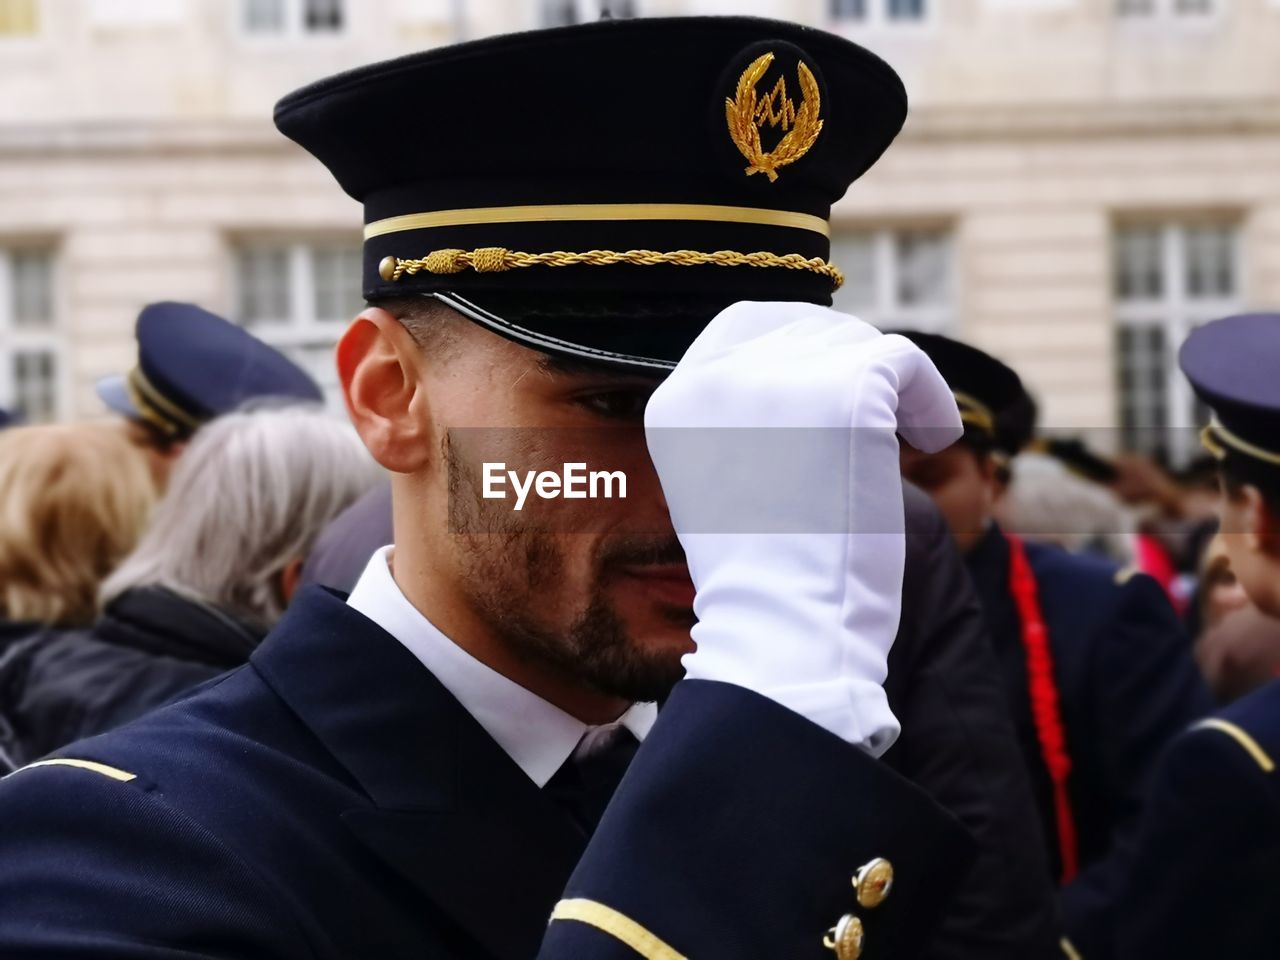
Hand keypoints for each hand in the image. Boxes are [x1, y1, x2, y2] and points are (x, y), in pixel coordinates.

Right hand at [645, 302, 960, 751]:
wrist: (786, 632)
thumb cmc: (767, 576)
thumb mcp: (726, 482)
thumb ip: (747, 422)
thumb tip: (807, 376)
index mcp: (678, 399)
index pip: (744, 326)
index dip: (801, 349)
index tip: (835, 391)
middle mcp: (718, 376)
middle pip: (807, 326)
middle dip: (851, 365)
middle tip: (884, 417)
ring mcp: (781, 379)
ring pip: (860, 345)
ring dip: (891, 390)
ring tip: (908, 441)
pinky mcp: (847, 392)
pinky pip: (906, 363)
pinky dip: (929, 399)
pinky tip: (931, 440)